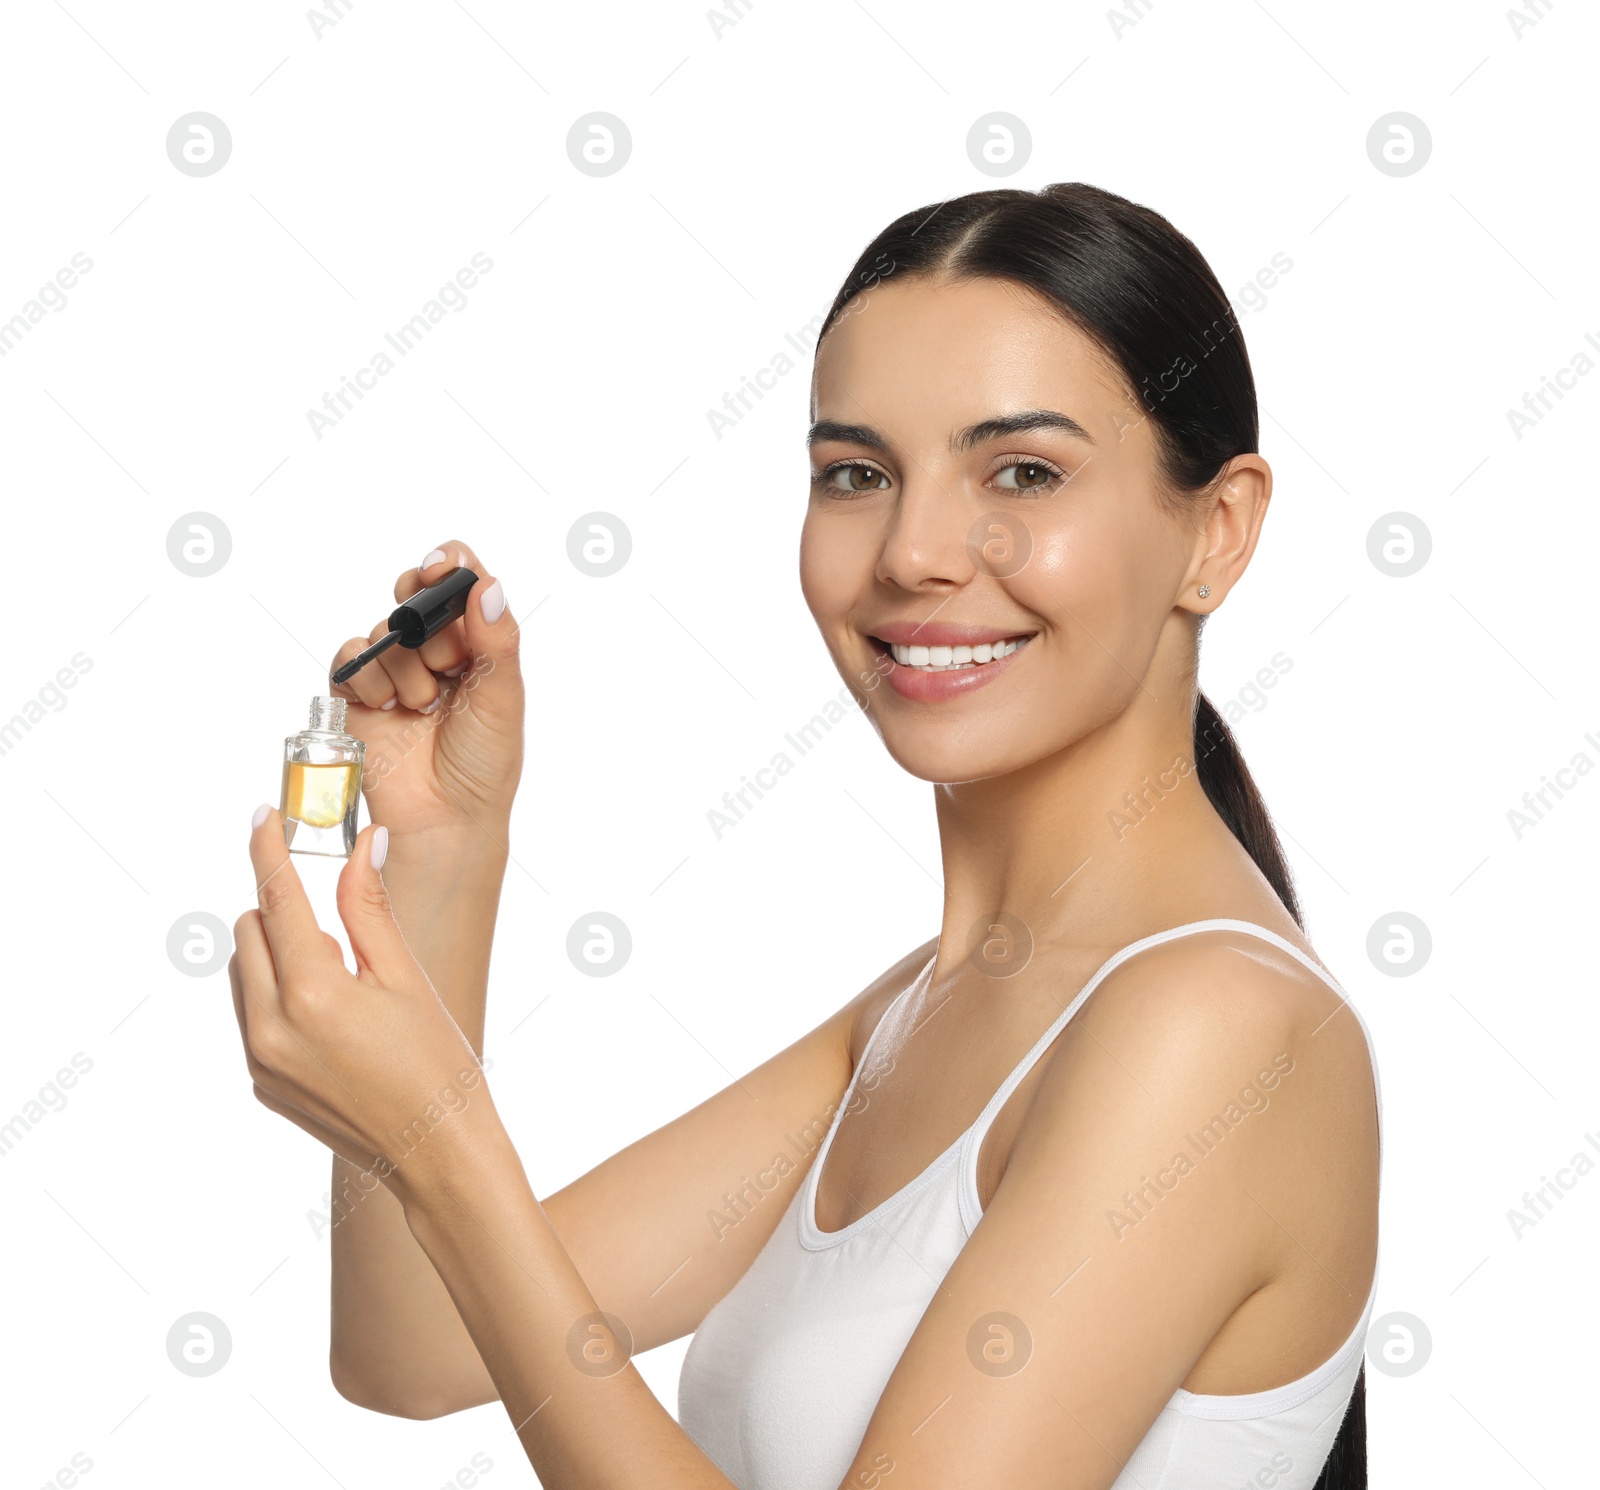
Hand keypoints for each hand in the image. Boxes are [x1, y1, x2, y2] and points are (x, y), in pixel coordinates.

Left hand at [229, 806, 504, 1205]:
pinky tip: (335, 1019)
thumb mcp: (407, 976)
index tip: (263, 816)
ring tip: (344, 982)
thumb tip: (365, 842)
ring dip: (280, 956)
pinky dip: (281, 998)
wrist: (438, 1154)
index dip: (267, 849)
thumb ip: (371, 906)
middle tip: (342, 933)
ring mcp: (260, 1060)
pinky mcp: (262, 1083)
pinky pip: (252, 1016)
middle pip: (250, 931)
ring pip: (245, 973)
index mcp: (313, 992)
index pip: (276, 897)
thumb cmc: (438, 1063)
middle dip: (285, 913)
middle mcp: (271, 1027)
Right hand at [329, 540, 523, 839]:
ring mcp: (395, 670)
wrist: (444, 818)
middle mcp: (435, 651)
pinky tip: (391, 708)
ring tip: (424, 708)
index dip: (448, 566)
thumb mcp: (502, 698)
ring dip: (405, 667)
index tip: (441, 568)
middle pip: (414, 597)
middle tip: (447, 666)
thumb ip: (497, 639)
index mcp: (477, 644)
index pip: (460, 582)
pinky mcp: (358, 693)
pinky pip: (350, 658)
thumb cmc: (482, 764)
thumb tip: (489, 585)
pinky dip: (369, 678)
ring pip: (383, 630)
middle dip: (427, 626)